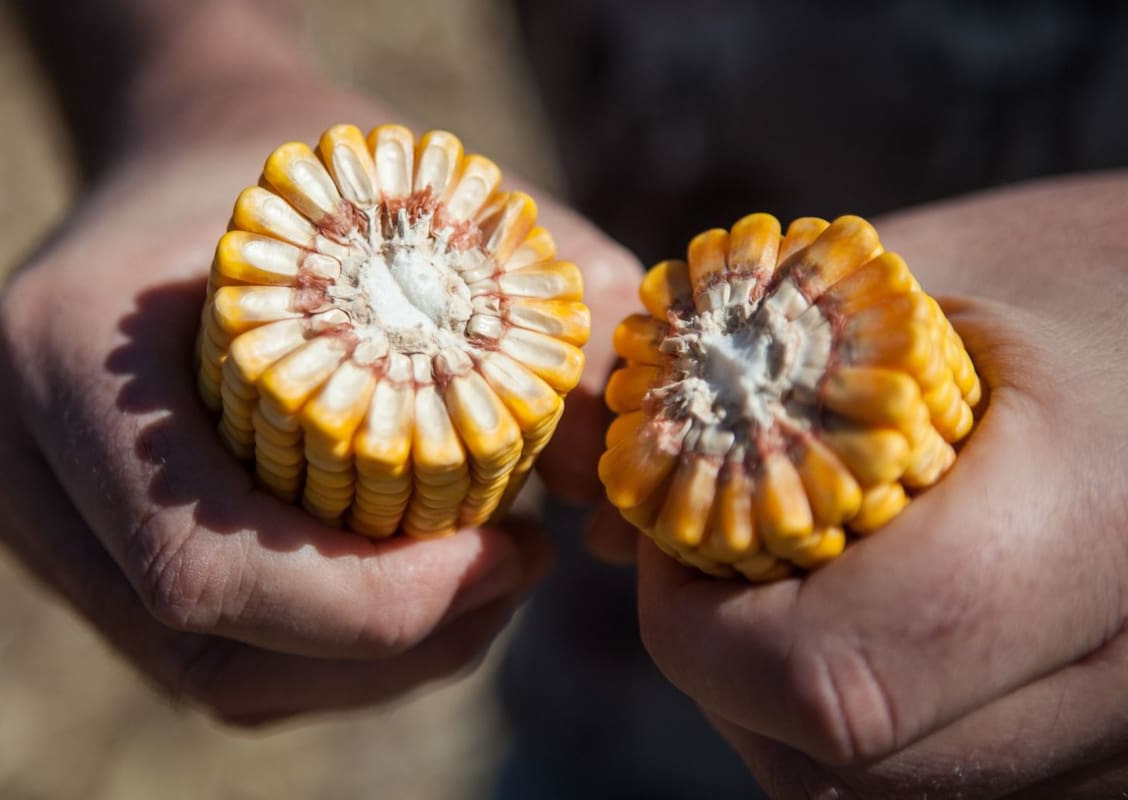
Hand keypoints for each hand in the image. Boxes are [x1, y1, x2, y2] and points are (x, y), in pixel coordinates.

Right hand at [0, 75, 641, 725]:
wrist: (192, 152)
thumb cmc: (320, 173)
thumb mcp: (442, 202)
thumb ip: (546, 311)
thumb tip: (606, 485)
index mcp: (69, 350)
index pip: (206, 560)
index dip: (375, 603)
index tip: (515, 552)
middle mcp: (18, 449)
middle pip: (208, 644)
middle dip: (396, 642)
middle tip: (518, 573)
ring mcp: (34, 512)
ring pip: (213, 670)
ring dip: (374, 661)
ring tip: (483, 581)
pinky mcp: (74, 546)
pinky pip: (207, 653)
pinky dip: (329, 653)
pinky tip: (416, 587)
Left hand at [632, 174, 1127, 796]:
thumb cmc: (1110, 276)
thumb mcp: (934, 285)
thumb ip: (762, 390)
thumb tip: (613, 530)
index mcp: (1087, 529)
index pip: (827, 676)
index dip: (700, 626)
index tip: (669, 534)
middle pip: (839, 768)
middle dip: (728, 668)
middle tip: (718, 554)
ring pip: (884, 797)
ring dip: (789, 705)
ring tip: (807, 579)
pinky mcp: (1119, 766)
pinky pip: (949, 783)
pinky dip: (876, 720)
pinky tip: (883, 617)